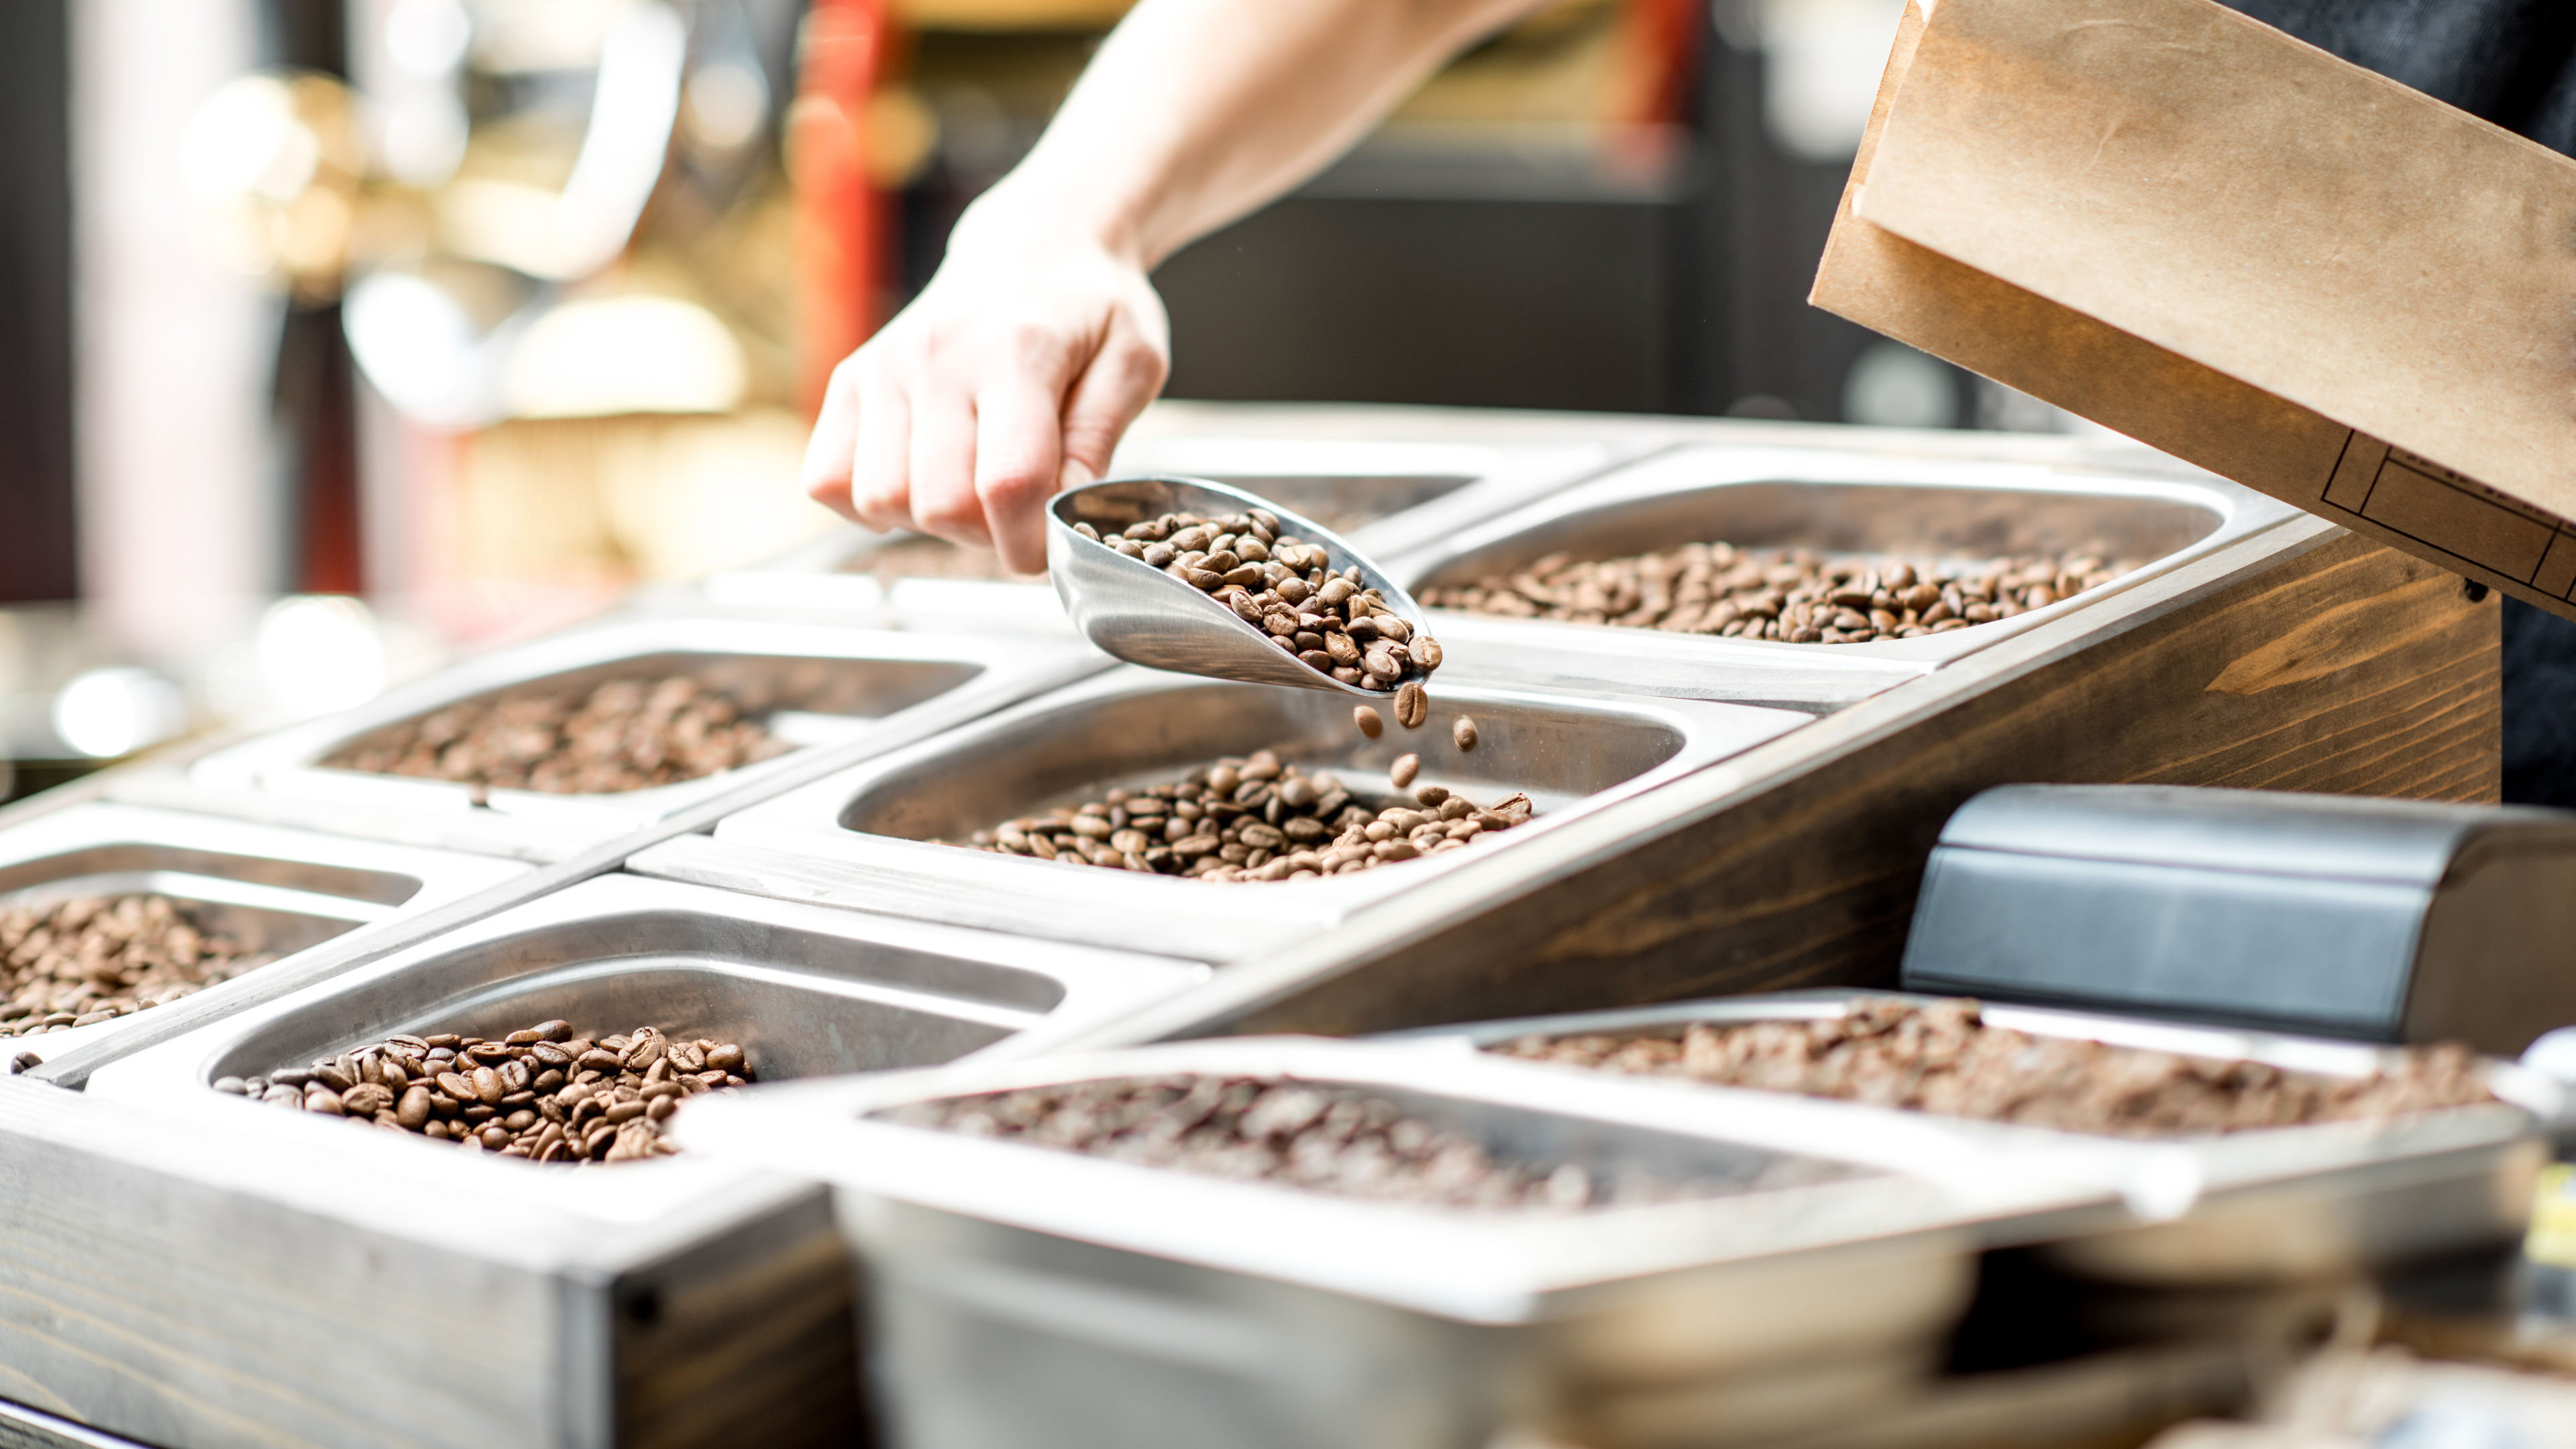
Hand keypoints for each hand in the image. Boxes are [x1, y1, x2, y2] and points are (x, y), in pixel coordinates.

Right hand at [800, 196, 1171, 574]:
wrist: (1032, 247)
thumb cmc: (1089, 310)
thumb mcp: (1132, 363)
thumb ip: (1099, 439)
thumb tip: (1060, 512)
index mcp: (1018, 352)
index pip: (1008, 483)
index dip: (1029, 541)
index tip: (1048, 545)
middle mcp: (937, 356)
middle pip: (941, 505)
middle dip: (986, 535)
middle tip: (1016, 508)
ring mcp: (882, 367)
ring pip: (880, 500)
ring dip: (928, 521)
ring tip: (970, 488)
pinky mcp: (849, 380)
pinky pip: (828, 480)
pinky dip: (870, 503)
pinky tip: (919, 479)